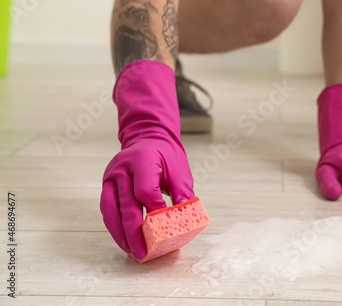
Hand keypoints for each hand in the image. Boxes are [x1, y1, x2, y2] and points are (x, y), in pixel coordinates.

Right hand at [101, 138, 193, 258]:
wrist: (148, 137)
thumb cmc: (166, 155)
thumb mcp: (179, 169)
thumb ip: (182, 193)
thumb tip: (186, 219)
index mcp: (143, 160)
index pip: (145, 190)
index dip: (154, 211)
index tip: (164, 229)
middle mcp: (122, 168)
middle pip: (127, 204)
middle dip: (134, 232)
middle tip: (143, 252)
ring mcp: (111, 176)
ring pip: (111, 210)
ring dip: (119, 233)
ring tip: (130, 251)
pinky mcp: (106, 183)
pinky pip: (107, 208)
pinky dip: (114, 225)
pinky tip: (123, 238)